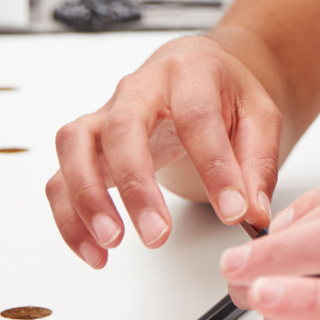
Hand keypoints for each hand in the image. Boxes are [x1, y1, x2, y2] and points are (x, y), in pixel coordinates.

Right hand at [45, 35, 280, 267]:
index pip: (197, 117)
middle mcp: (138, 88)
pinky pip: (60, 177)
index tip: (233, 211)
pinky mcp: (85, 143)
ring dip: (87, 198)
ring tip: (112, 243)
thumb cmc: (222, 92)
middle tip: (157, 234)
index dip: (215, 168)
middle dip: (136, 187)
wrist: (192, 68)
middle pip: (122, 129)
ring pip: (75, 146)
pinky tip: (94, 251)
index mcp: (188, 73)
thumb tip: (251, 213)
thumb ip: (257, 164)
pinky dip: (69, 217)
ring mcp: (104, 113)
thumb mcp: (259, 116)